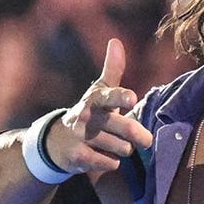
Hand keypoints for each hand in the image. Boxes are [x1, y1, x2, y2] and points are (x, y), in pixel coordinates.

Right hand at [45, 38, 153, 172]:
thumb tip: (116, 41)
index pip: (110, 95)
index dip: (121, 97)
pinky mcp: (77, 156)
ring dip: (124, 149)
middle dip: (138, 135)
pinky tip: (105, 157)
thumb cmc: (90, 112)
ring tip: (117, 145)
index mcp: (96, 99)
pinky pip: (108, 162)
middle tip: (146, 140)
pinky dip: (112, 162)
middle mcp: (87, 116)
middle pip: (123, 127)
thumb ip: (112, 69)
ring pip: (119, 147)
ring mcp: (80, 137)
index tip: (132, 98)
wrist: (57, 141)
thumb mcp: (99, 91)